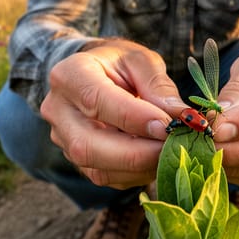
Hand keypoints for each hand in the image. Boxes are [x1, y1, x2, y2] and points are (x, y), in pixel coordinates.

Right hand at [40, 39, 186, 188]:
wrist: (97, 75)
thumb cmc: (120, 64)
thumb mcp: (141, 60)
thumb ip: (159, 86)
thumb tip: (180, 117)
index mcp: (70, 75)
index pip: (96, 101)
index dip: (133, 118)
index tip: (167, 125)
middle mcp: (58, 111)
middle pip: (88, 145)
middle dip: (137, 154)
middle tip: (173, 146)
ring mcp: (64, 141)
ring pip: (98, 169)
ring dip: (140, 167)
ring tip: (170, 150)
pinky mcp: (78, 162)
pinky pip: (108, 178)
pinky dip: (137, 173)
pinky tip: (156, 158)